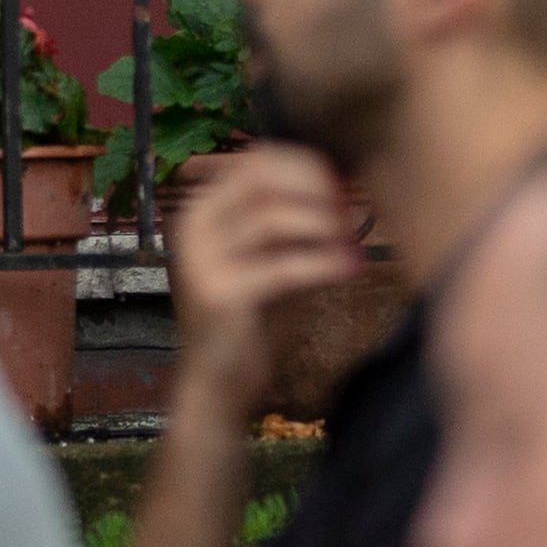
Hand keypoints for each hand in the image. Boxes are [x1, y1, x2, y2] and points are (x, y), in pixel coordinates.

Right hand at [166, 149, 368, 425]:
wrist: (219, 384)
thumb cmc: (252, 320)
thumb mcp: (270, 259)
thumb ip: (292, 223)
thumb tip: (339, 182)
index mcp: (202, 212)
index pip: (255, 162)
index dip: (304, 167)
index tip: (341, 186)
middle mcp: (194, 228)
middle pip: (262, 179)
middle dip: (314, 189)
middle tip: (349, 212)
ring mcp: (202, 261)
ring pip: (273, 218)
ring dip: (322, 225)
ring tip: (351, 242)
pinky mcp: (221, 296)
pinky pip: (284, 266)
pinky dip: (324, 262)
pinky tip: (352, 267)